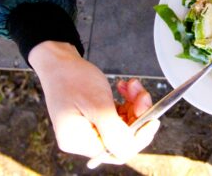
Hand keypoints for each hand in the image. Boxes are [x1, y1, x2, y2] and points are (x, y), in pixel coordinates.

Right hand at [28, 41, 159, 165]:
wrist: (58, 60)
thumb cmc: (72, 77)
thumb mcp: (97, 104)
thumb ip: (113, 131)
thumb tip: (127, 152)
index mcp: (78, 140)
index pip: (117, 151)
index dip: (138, 137)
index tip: (153, 120)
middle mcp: (82, 139)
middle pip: (122, 137)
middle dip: (137, 115)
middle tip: (141, 94)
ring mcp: (89, 128)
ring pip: (123, 124)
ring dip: (133, 104)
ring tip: (132, 85)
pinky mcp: (94, 118)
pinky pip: (118, 115)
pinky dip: (125, 101)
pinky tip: (124, 87)